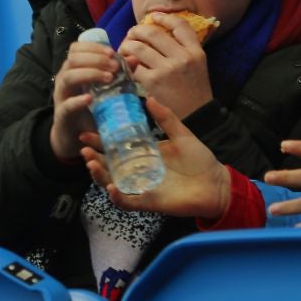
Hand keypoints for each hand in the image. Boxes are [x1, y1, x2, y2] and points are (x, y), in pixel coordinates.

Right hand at [47, 38, 116, 162]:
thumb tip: (133, 59)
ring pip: (69, 77)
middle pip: (73, 59)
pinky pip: (67, 105)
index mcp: (74, 69)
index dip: (93, 47)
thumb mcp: (105, 89)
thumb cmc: (91, 108)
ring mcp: (62, 96)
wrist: (75, 136)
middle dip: (95, 59)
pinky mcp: (62, 114)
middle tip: (115, 66)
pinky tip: (90, 99)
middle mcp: (65, 78)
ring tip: (109, 78)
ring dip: (90, 74)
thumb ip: (118, 74)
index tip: (112, 52)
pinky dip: (78, 100)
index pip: (76, 49)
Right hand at [81, 97, 229, 218]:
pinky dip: (118, 197)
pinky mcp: (149, 202)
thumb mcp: (181, 134)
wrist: (216, 183)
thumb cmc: (200, 160)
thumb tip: (149, 98)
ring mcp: (142, 187)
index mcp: (144, 155)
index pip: (116, 148)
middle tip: (84, 150)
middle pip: (109, 166)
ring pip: (113, 184)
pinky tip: (111, 187)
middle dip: (94, 159)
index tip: (87, 133)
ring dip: (99, 176)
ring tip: (91, 164)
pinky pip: (128, 202)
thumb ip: (165, 118)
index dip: (100, 142)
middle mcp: (139, 171)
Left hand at [119, 13, 212, 117]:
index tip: (154, 17)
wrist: (196, 117)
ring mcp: (167, 69)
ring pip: (139, 47)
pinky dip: (126, 64)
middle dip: (138, 30)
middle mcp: (182, 57)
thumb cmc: (194, 91)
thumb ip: (183, 50)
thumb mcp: (198, 66)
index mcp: (196, 52)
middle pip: (153, 33)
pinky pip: (133, 66)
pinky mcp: (153, 82)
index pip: (180, 25)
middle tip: (132, 34)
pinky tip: (125, 65)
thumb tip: (159, 34)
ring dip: (127, 45)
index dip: (164, 18)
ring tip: (125, 48)